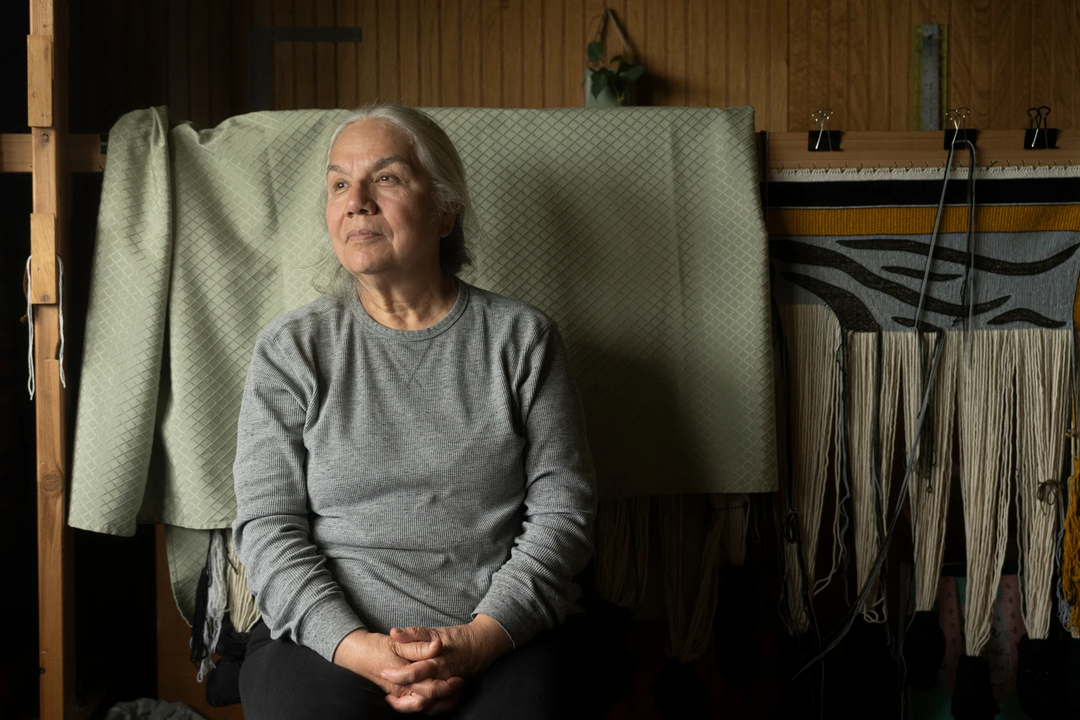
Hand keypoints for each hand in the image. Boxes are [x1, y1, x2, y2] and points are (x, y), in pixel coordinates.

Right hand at [332, 628, 464, 712]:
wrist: (355, 654)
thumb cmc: (376, 648)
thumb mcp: (397, 643)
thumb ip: (418, 645)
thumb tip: (437, 645)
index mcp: (403, 678)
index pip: (430, 688)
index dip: (447, 685)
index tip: (459, 677)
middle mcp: (402, 690)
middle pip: (430, 701)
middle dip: (448, 696)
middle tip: (461, 684)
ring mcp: (400, 694)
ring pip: (424, 707)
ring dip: (441, 703)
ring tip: (456, 694)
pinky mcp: (398, 694)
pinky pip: (416, 706)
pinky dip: (430, 704)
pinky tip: (440, 697)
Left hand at [381, 614, 513, 712]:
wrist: (481, 645)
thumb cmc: (456, 638)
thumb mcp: (434, 632)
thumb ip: (413, 633)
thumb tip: (394, 632)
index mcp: (437, 661)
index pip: (414, 672)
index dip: (397, 674)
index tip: (384, 672)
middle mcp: (443, 678)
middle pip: (421, 694)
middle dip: (401, 697)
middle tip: (387, 694)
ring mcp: (448, 688)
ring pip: (429, 705)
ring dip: (410, 706)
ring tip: (394, 702)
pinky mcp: (452, 693)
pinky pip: (438, 707)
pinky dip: (424, 708)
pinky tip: (411, 703)